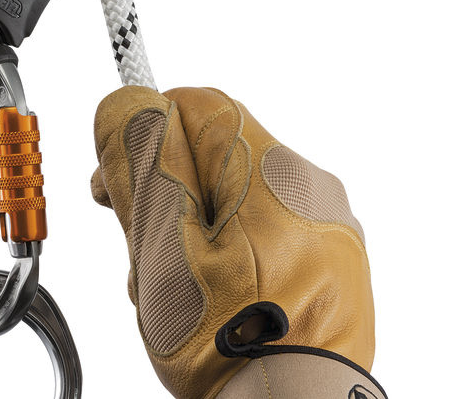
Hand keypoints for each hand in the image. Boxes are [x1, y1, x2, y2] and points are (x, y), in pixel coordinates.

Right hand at [91, 86, 380, 397]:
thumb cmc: (232, 345)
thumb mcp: (162, 245)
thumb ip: (143, 165)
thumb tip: (129, 105)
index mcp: (275, 174)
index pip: (196, 106)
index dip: (145, 134)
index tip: (118, 183)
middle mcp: (313, 193)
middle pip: (212, 157)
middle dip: (165, 194)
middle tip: (140, 246)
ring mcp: (327, 233)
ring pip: (232, 200)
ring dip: (191, 231)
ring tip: (175, 287)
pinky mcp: (331, 268)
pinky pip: (262, 236)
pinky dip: (226, 257)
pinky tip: (209, 299)